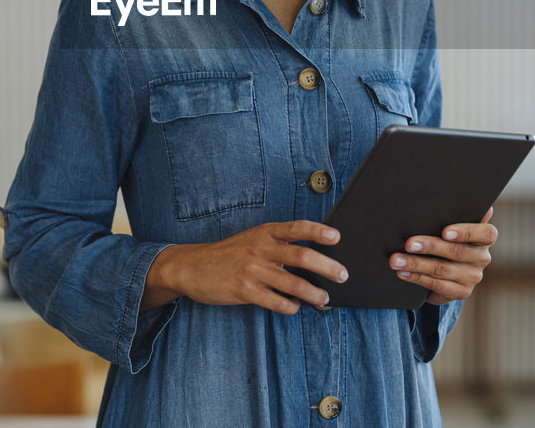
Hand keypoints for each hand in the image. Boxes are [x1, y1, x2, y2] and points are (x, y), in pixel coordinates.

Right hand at [144, 220, 348, 314]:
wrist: (192, 266)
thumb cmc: (228, 254)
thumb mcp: (252, 239)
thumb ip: (277, 244)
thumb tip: (312, 256)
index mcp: (264, 232)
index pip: (296, 228)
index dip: (318, 232)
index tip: (337, 236)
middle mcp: (260, 248)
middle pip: (301, 257)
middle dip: (327, 267)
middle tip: (342, 275)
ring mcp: (252, 270)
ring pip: (293, 284)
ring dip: (314, 293)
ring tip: (324, 298)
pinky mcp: (244, 291)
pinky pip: (276, 302)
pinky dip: (291, 307)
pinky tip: (295, 307)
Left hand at [390, 207, 496, 305]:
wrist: (445, 269)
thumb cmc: (446, 237)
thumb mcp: (450, 224)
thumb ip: (452, 212)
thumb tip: (448, 191)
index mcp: (483, 238)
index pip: (486, 234)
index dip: (467, 232)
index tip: (445, 231)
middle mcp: (481, 258)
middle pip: (457, 252)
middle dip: (430, 246)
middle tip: (409, 243)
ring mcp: (472, 277)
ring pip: (442, 269)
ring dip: (416, 264)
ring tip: (396, 259)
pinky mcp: (461, 292)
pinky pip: (437, 285)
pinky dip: (416, 278)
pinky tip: (402, 272)